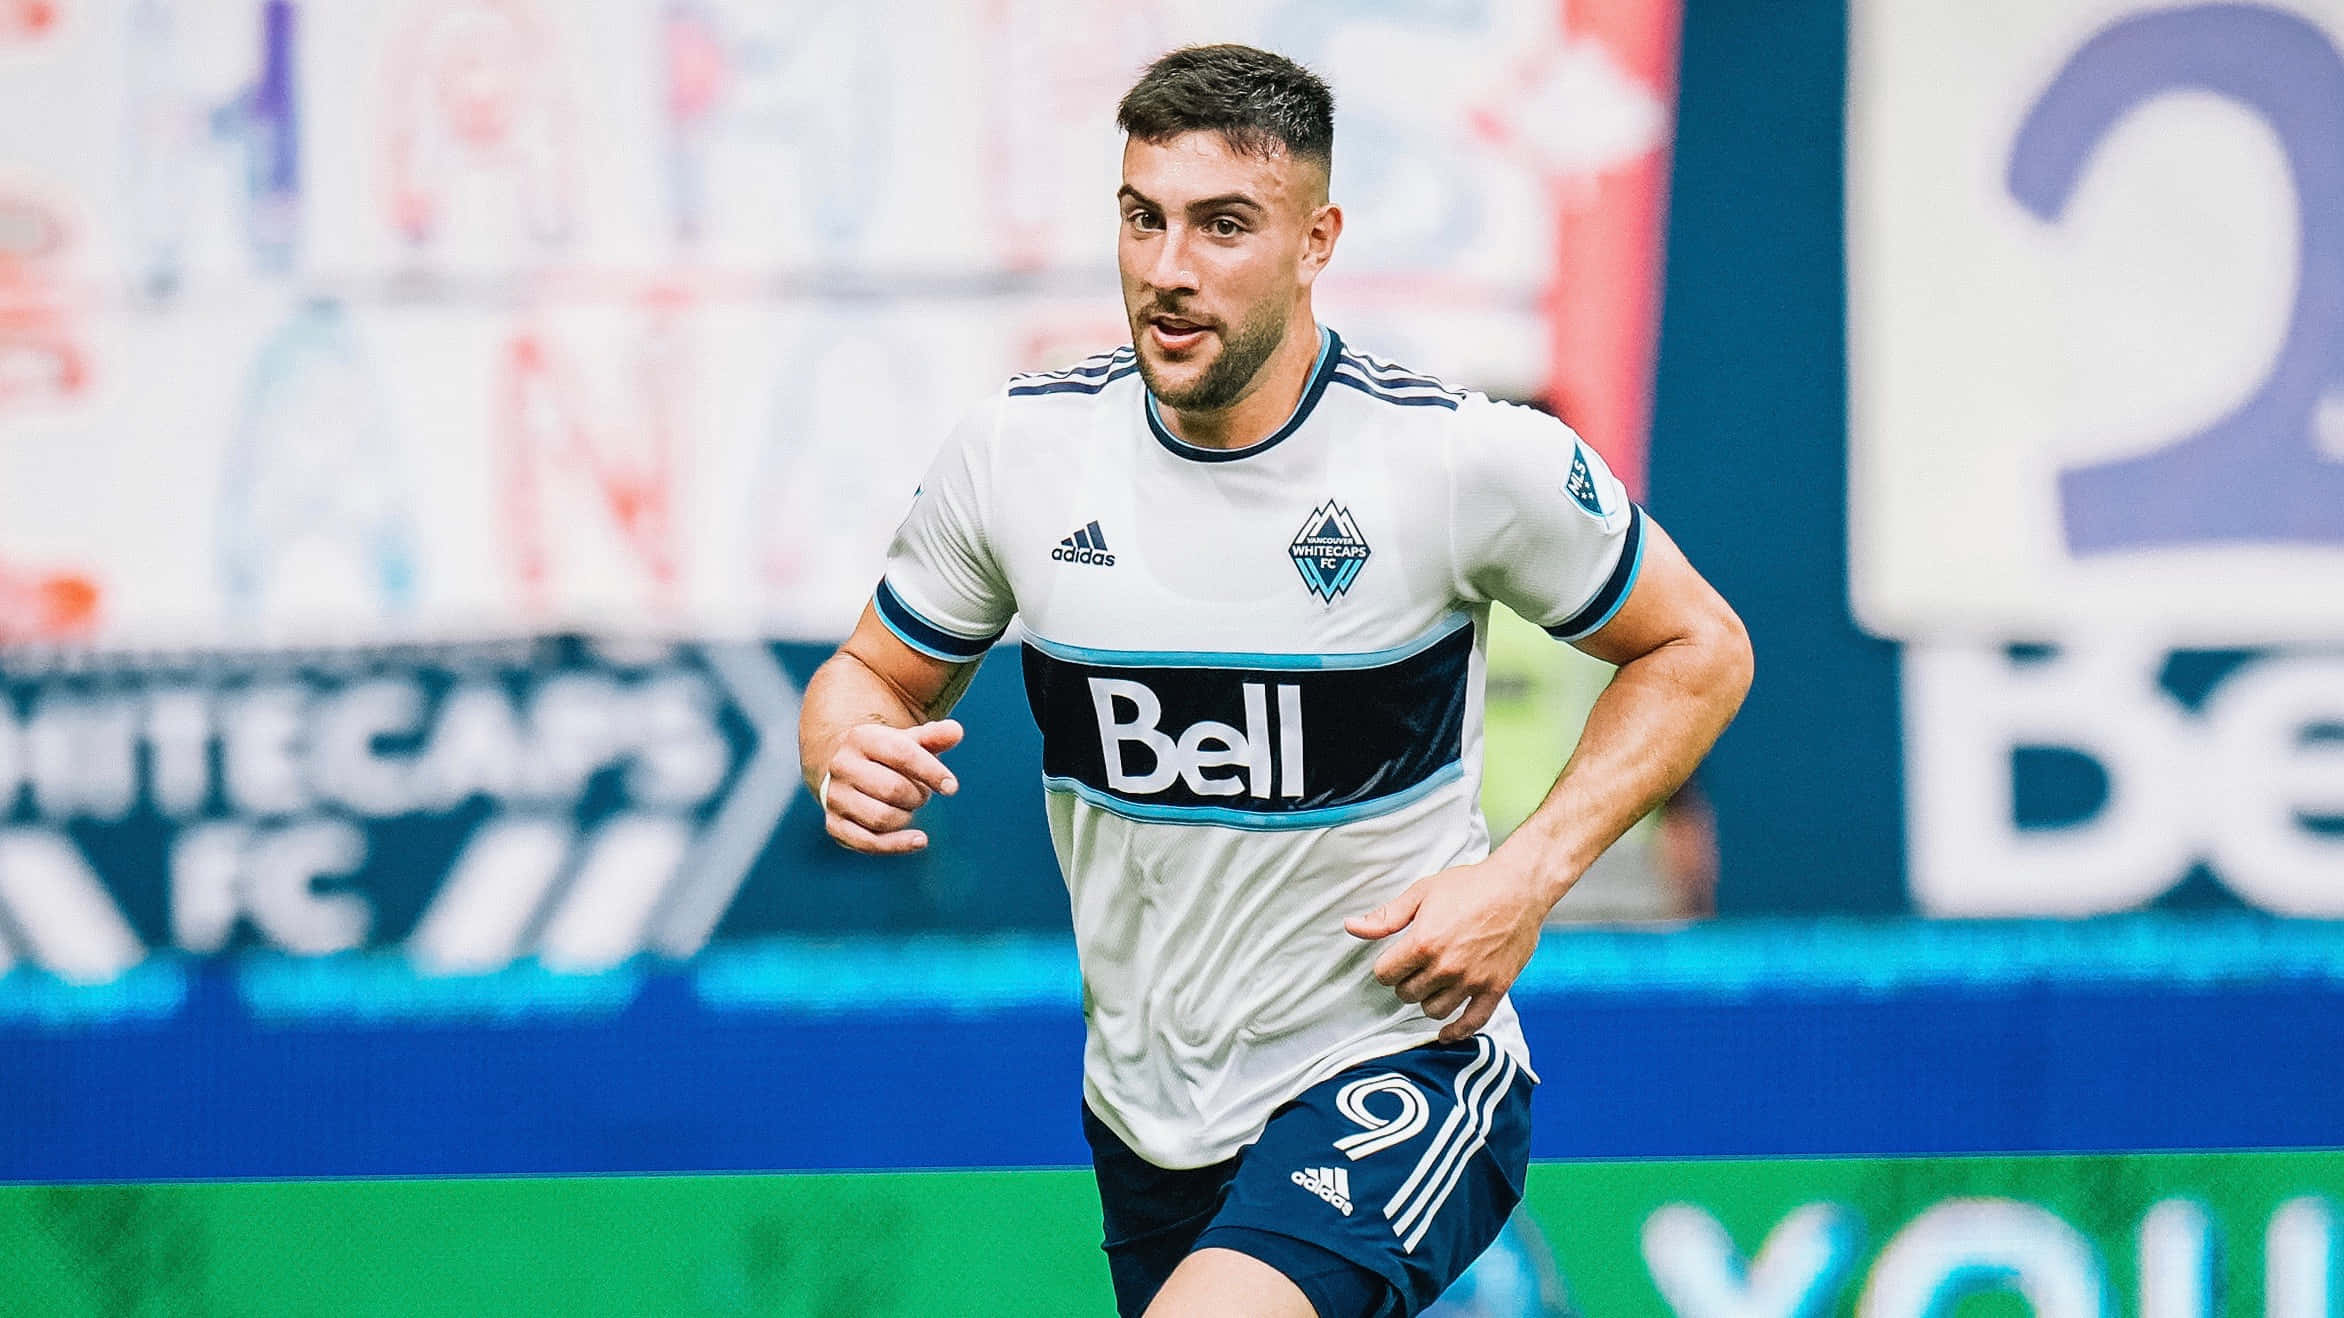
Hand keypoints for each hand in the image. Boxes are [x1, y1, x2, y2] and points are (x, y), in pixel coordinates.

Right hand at [819, 719, 963, 854]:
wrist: (846, 771)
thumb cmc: (887, 756)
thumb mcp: (907, 741)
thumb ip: (933, 736)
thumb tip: (955, 732)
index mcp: (861, 738)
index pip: (902, 754)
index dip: (932, 772)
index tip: (951, 787)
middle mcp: (842, 766)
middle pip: (893, 789)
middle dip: (918, 796)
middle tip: (921, 793)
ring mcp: (835, 797)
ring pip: (882, 818)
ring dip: (906, 816)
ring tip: (908, 806)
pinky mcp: (834, 824)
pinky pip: (868, 843)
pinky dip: (898, 845)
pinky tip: (919, 840)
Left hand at [1344, 858, 1549, 1042]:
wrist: (1519, 887)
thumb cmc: (1470, 885)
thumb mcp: (1422, 892)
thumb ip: (1386, 917)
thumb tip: (1351, 927)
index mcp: (1423, 943)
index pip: (1385, 974)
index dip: (1386, 967)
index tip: (1394, 962)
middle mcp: (1445, 967)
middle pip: (1407, 994)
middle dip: (1406, 982)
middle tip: (1415, 970)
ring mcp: (1471, 981)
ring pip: (1434, 1010)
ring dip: (1428, 1000)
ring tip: (1432, 985)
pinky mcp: (1495, 989)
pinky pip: (1472, 1023)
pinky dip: (1456, 1033)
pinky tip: (1445, 1034)